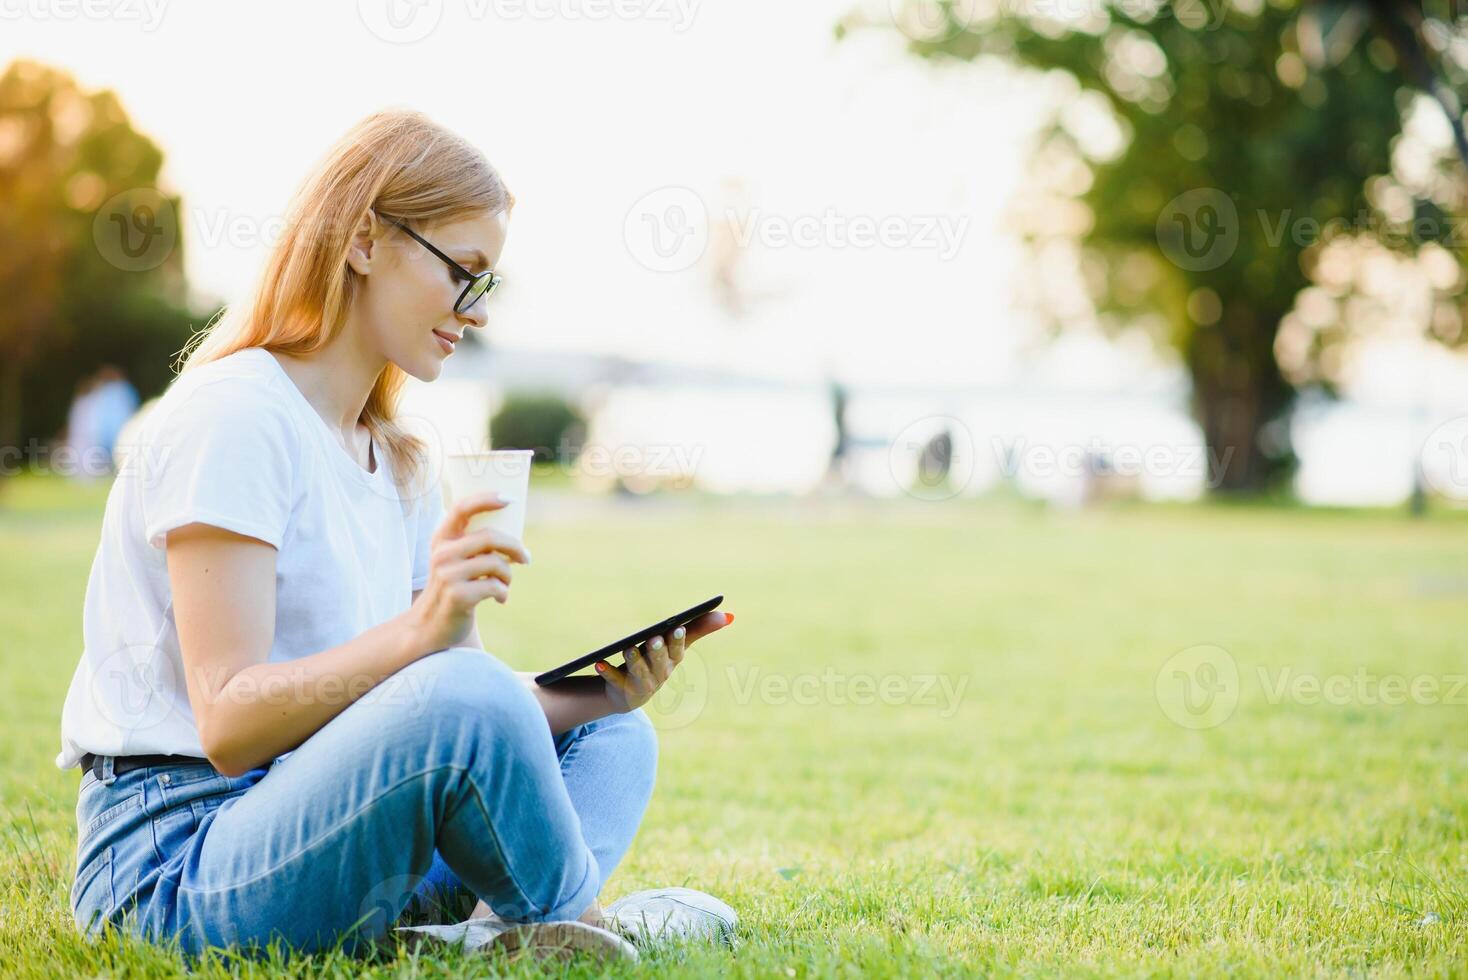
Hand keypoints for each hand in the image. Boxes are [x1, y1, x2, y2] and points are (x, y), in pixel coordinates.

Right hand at [407, 492, 530, 652]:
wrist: (431, 626)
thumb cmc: (453, 587)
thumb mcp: (454, 560)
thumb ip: (473, 545)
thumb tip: (514, 535)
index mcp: (442, 539)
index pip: (462, 508)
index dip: (486, 499)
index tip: (510, 499)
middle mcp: (442, 554)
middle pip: (489, 537)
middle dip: (515, 547)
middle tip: (526, 558)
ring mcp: (448, 575)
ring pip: (495, 563)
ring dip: (509, 575)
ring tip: (505, 584)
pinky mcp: (458, 596)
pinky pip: (495, 586)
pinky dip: (503, 593)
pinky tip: (499, 600)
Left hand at [596, 610, 733, 711]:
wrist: (630, 694)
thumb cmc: (657, 662)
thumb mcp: (676, 644)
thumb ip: (699, 628)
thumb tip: (729, 614)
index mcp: (672, 660)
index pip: (678, 650)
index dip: (678, 640)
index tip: (677, 628)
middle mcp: (660, 674)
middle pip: (659, 662)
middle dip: (657, 651)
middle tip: (654, 638)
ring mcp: (641, 684)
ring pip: (639, 672)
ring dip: (635, 661)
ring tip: (628, 648)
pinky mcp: (622, 690)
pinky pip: (614, 682)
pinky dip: (607, 673)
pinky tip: (599, 663)